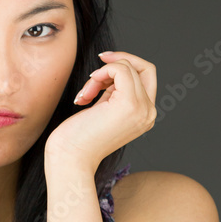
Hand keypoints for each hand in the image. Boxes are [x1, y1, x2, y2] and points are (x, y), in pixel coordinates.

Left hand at [45, 51, 156, 169]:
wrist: (70, 158)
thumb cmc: (79, 138)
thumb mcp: (103, 108)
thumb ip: (114, 90)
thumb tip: (112, 64)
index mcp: (145, 115)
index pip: (146, 75)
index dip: (126, 63)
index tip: (101, 63)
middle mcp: (149, 112)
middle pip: (141, 67)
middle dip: (113, 66)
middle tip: (91, 76)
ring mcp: (142, 109)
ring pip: (127, 67)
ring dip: (99, 75)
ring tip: (84, 96)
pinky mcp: (130, 104)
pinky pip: (120, 69)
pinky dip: (99, 74)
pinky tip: (85, 95)